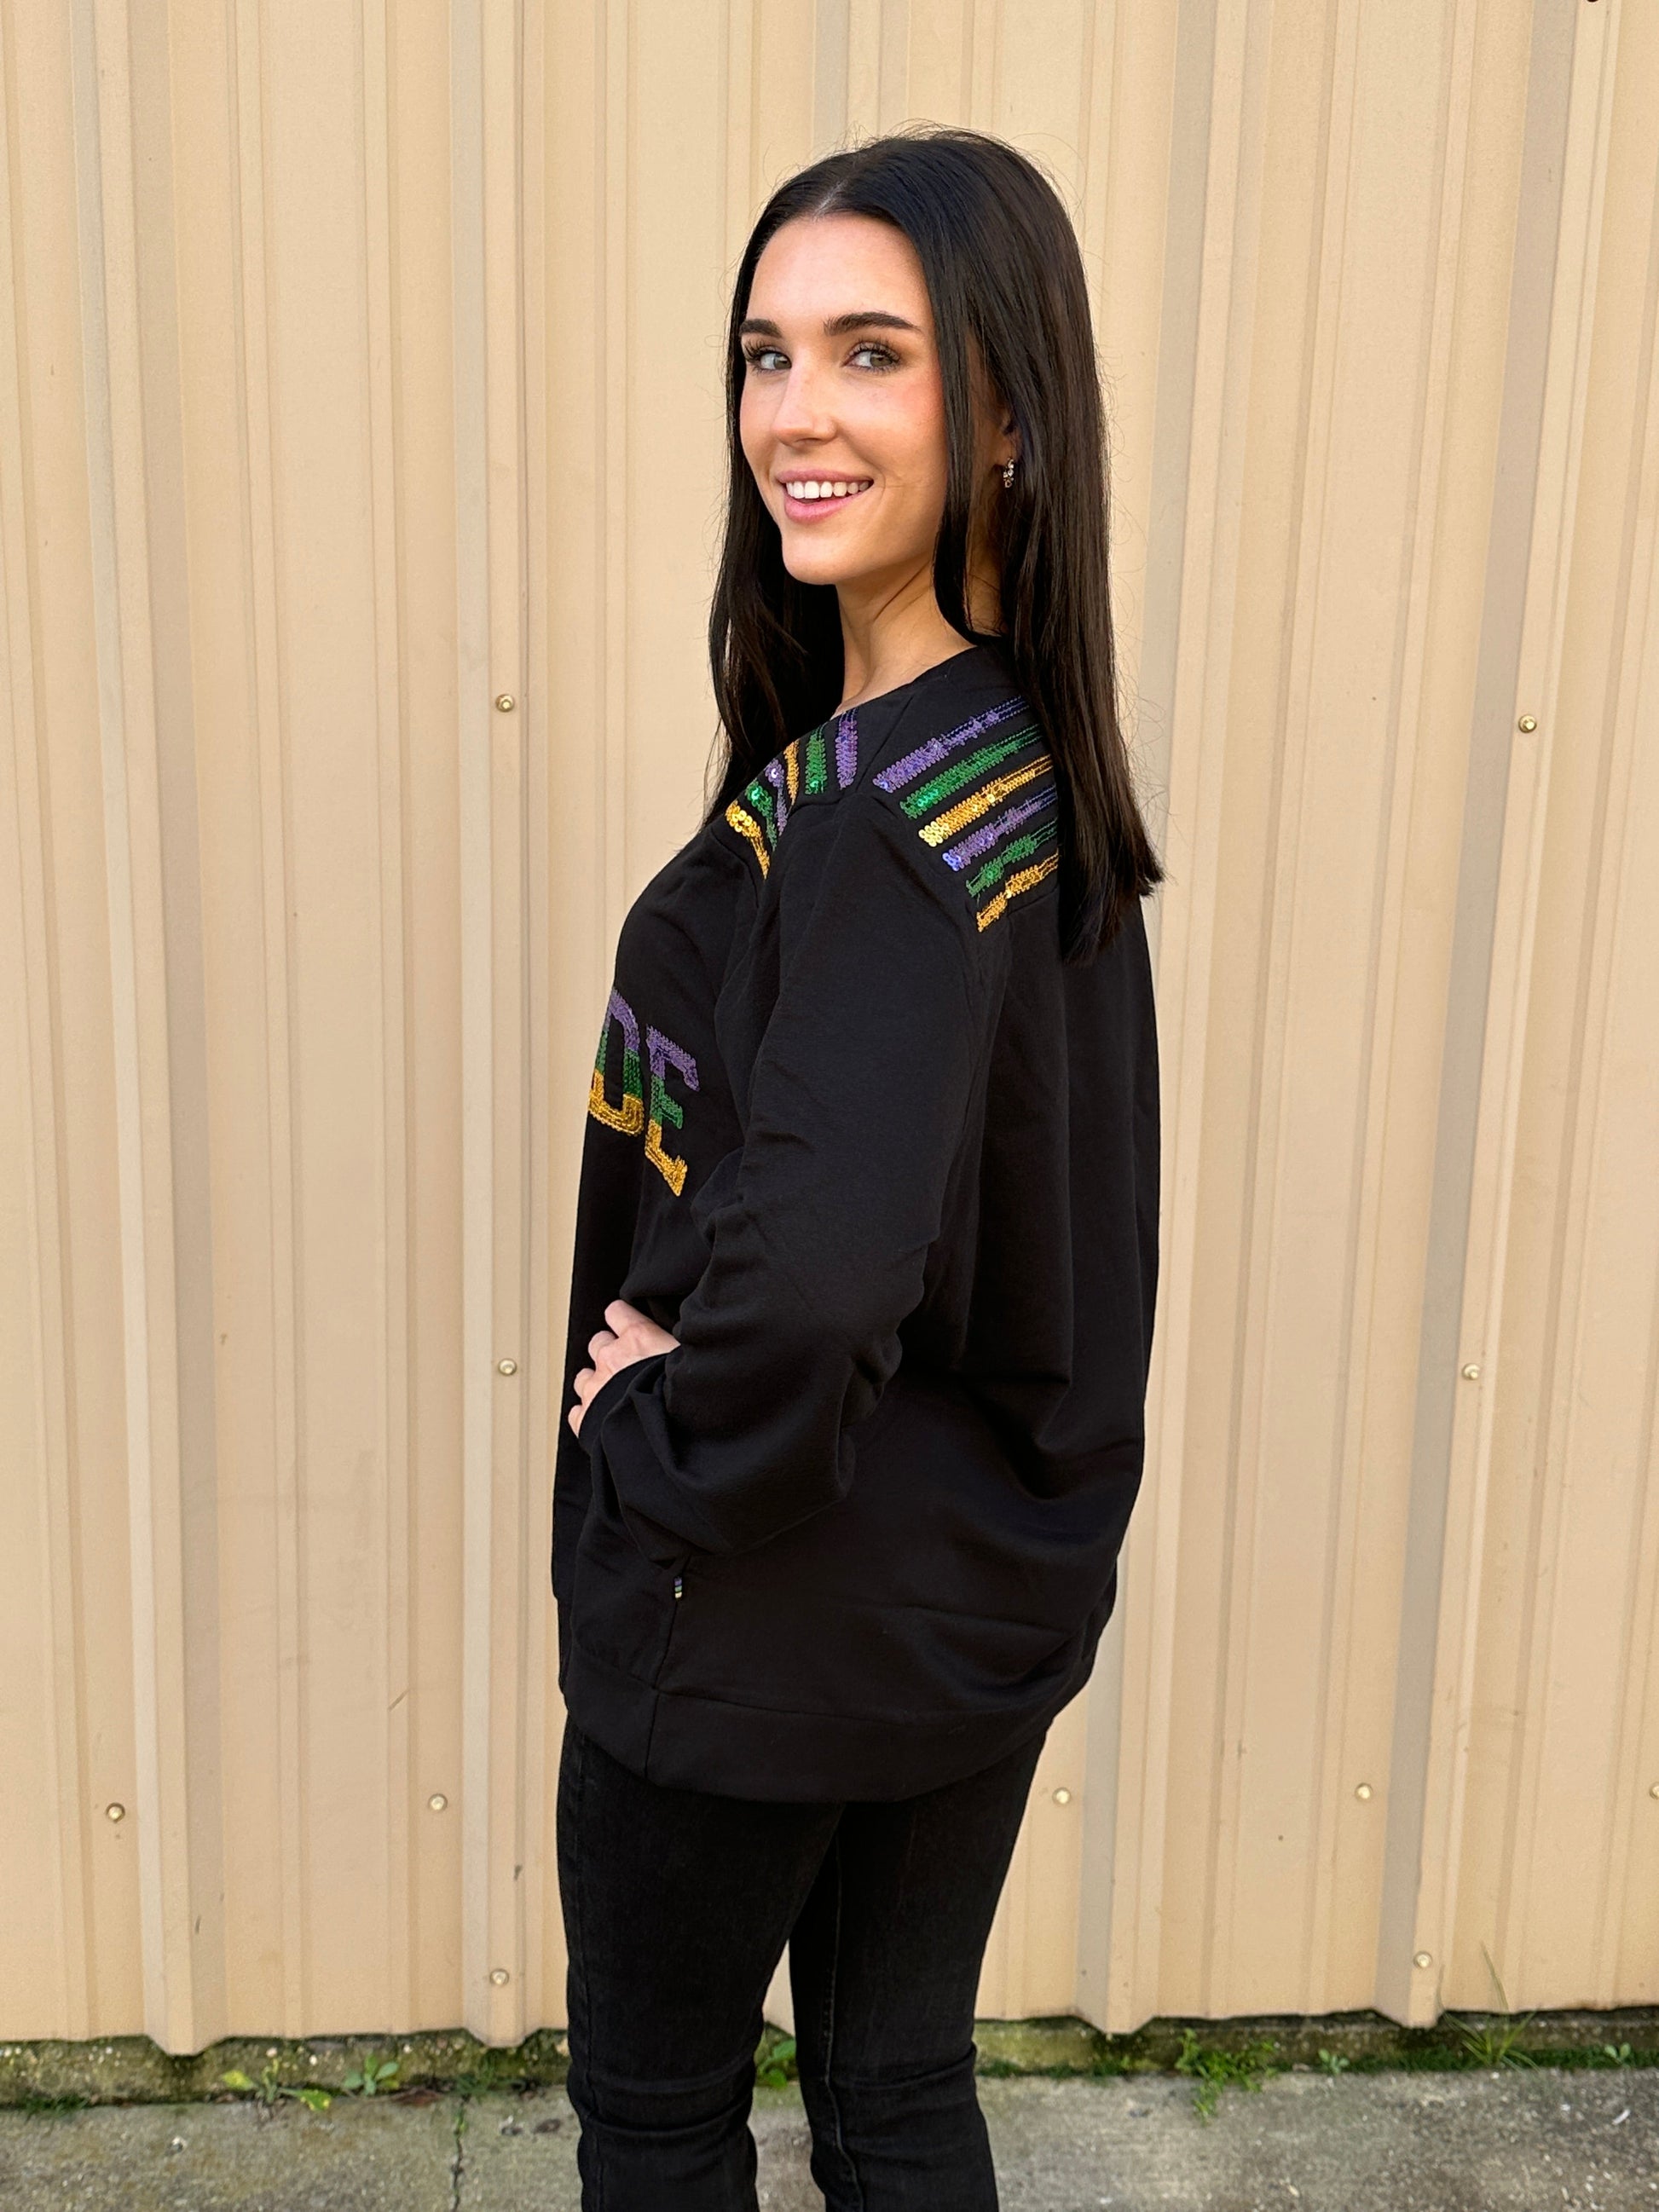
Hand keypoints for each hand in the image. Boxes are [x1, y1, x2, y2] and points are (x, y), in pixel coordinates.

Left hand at [567, 1297, 678, 1437]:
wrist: (662, 1438)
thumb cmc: (683, 1399)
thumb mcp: (689, 1361)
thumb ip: (676, 1348)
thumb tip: (686, 1341)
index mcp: (638, 1339)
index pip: (617, 1312)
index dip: (622, 1319)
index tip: (628, 1327)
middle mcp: (610, 1358)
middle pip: (598, 1342)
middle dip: (610, 1352)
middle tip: (629, 1367)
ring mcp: (593, 1388)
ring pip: (583, 1376)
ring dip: (596, 1382)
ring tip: (615, 1396)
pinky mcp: (584, 1419)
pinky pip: (576, 1412)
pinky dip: (586, 1415)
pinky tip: (602, 1421)